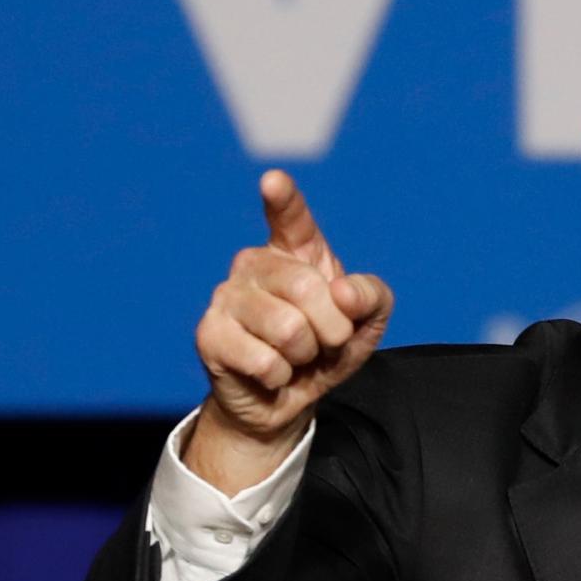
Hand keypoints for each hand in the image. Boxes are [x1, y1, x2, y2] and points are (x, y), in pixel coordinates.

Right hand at [187, 170, 393, 490]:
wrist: (285, 400)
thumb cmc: (324, 350)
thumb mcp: (365, 324)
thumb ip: (371, 297)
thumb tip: (343, 292)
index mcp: (294, 251)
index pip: (290, 218)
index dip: (283, 200)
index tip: (273, 181)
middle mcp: (255, 263)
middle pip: (305, 288)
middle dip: (331, 328)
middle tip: (324, 343)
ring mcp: (226, 296)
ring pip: (287, 329)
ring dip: (304, 355)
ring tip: (294, 357)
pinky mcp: (209, 334)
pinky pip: (264, 360)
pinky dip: (280, 377)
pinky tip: (269, 373)